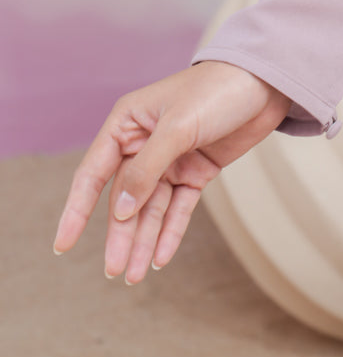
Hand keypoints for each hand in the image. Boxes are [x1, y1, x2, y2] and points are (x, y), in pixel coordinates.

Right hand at [52, 61, 291, 283]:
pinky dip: (170, 232)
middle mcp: (144, 144)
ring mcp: (171, 159)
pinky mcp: (197, 170)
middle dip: (119, 235)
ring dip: (143, 240)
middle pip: (124, 199)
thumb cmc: (218, 90)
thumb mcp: (178, 127)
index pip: (93, 173)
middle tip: (113, 271)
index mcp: (127, 123)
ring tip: (133, 276)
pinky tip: (159, 258)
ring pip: (150, 208)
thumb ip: (147, 169)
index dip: (76, 210)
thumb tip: (119, 211)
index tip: (62, 244)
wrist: (267, 81)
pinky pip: (178, 207)